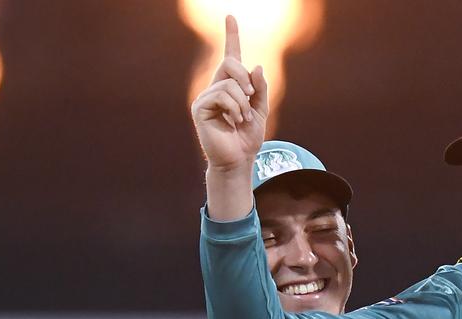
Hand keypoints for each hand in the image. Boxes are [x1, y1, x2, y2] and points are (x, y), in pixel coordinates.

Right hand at [191, 16, 267, 174]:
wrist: (239, 159)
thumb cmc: (248, 137)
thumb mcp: (261, 110)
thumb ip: (260, 89)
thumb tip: (257, 66)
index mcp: (230, 85)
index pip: (230, 57)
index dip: (231, 36)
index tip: (231, 16)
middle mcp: (215, 87)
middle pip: (231, 64)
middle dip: (246, 80)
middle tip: (251, 98)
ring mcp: (205, 97)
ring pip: (229, 83)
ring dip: (243, 102)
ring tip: (242, 118)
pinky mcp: (200, 108)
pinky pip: (222, 96)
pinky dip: (235, 108)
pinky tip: (234, 121)